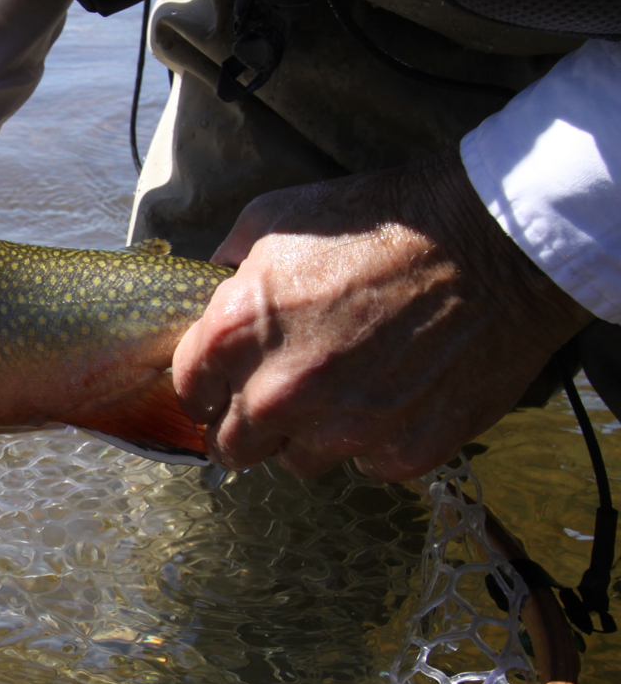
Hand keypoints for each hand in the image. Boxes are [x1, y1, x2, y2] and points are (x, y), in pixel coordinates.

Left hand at [172, 152, 593, 480]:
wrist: (493, 242)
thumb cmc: (382, 221)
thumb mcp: (276, 218)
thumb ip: (229, 266)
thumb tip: (211, 296)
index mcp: (237, 334)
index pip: (189, 393)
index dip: (206, 385)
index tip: (223, 382)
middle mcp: (280, 392)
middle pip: (233, 446)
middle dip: (248, 423)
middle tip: (280, 396)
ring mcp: (344, 430)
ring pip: (299, 460)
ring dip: (311, 434)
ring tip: (345, 388)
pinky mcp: (404, 452)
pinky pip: (367, 465)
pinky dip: (375, 440)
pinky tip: (394, 395)